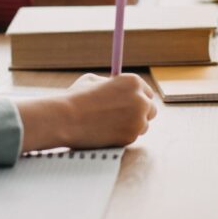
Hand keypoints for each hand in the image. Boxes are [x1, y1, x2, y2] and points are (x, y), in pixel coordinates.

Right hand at [17, 73, 157, 151]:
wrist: (66, 119)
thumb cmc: (76, 97)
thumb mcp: (94, 80)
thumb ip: (111, 84)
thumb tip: (117, 88)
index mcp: (133, 82)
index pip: (147, 91)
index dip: (139, 98)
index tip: (132, 103)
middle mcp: (140, 100)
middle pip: (151, 109)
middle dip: (141, 113)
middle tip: (127, 117)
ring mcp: (137, 120)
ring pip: (143, 126)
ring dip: (132, 126)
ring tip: (110, 124)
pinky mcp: (130, 137)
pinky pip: (132, 137)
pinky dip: (122, 136)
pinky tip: (106, 132)